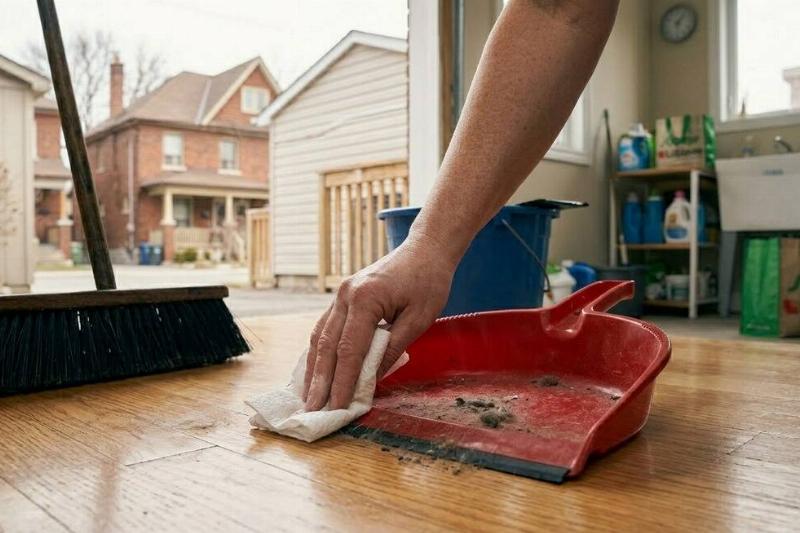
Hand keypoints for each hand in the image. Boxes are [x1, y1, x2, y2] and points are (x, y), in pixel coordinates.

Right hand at [302, 235, 454, 410]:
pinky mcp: (342, 297)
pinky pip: (325, 328)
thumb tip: (370, 380)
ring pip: (320, 336)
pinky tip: (316, 371)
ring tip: (309, 397)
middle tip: (312, 410)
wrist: (425, 250)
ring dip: (314, 368)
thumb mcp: (418, 320)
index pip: (348, 349)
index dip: (341, 381)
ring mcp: (340, 294)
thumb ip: (391, 349)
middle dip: (320, 381)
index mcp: (364, 299)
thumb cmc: (428, 282)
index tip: (337, 407)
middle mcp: (345, 295)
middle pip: (326, 345)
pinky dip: (320, 352)